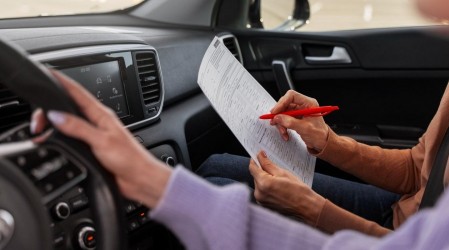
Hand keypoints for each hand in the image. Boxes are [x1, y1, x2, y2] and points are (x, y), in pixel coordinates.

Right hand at [31, 71, 171, 207]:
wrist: (140, 178)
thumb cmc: (129, 158)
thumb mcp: (102, 141)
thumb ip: (78, 128)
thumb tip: (56, 115)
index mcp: (102, 115)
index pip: (78, 93)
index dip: (63, 82)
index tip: (49, 73)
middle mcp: (97, 122)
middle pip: (69, 108)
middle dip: (51, 108)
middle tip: (37, 119)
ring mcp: (94, 135)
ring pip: (69, 123)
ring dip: (55, 123)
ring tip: (41, 128)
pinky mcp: (92, 148)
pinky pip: (72, 138)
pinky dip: (60, 137)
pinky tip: (54, 140)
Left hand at [249, 151, 324, 224]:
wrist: (306, 206)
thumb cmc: (297, 190)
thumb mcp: (283, 173)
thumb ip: (268, 164)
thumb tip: (260, 156)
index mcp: (263, 184)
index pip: (252, 168)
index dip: (255, 160)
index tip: (259, 155)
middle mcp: (259, 193)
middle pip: (255, 176)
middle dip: (262, 171)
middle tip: (274, 169)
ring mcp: (261, 200)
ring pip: (259, 184)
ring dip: (265, 179)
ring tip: (279, 180)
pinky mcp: (264, 205)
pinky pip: (262, 191)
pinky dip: (267, 187)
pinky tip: (278, 187)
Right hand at [270, 90, 328, 152]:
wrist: (322, 142)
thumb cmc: (319, 135)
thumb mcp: (305, 128)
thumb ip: (290, 122)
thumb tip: (278, 118)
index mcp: (308, 103)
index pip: (292, 96)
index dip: (282, 102)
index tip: (275, 112)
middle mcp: (303, 105)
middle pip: (286, 104)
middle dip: (279, 114)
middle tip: (274, 121)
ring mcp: (298, 112)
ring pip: (283, 113)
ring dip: (281, 123)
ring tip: (283, 131)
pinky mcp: (295, 118)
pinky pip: (284, 119)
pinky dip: (283, 126)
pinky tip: (285, 133)